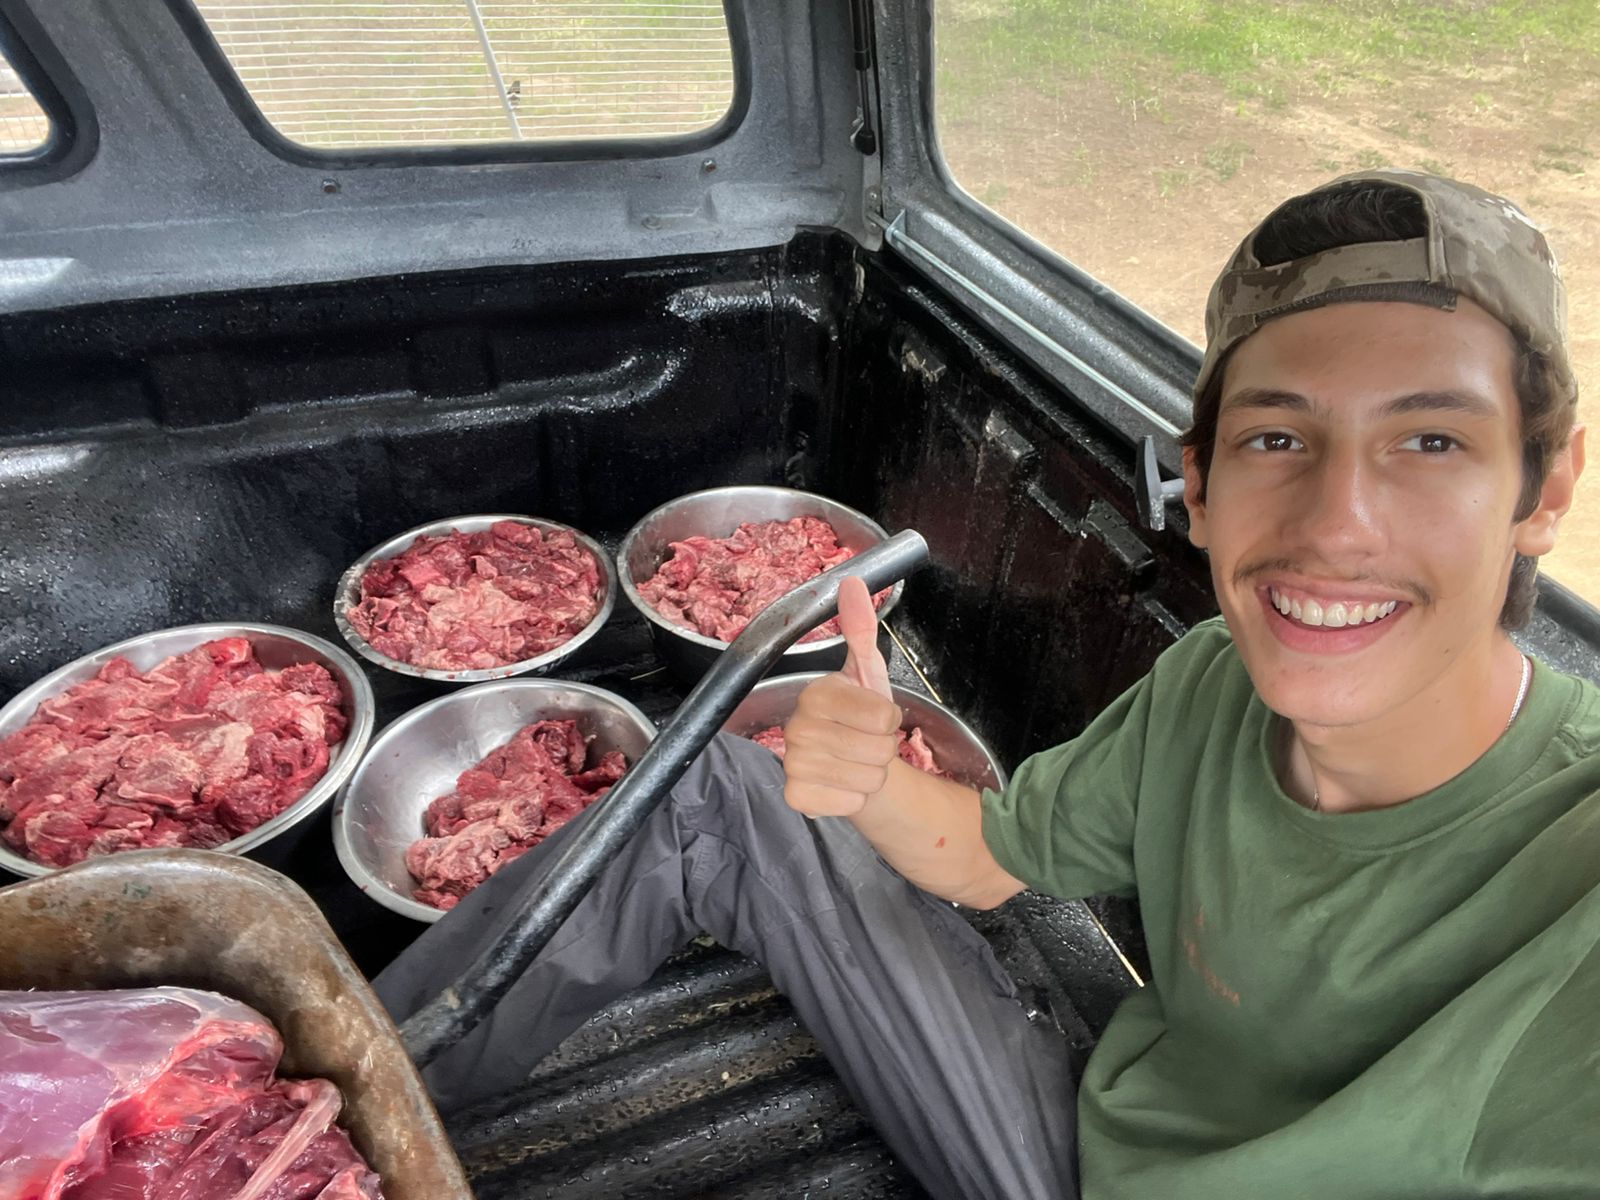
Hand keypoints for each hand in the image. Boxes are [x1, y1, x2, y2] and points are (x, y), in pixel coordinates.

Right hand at [781, 576, 900, 817]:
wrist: (854, 762)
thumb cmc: (863, 719)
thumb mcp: (869, 673)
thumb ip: (861, 629)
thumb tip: (852, 582)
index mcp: (816, 692)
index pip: (883, 715)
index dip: (891, 721)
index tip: (877, 718)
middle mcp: (797, 725)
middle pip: (876, 749)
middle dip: (883, 750)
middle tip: (867, 744)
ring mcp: (792, 762)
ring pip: (866, 778)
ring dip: (872, 775)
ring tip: (857, 763)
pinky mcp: (796, 796)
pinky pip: (846, 803)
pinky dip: (854, 799)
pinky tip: (843, 785)